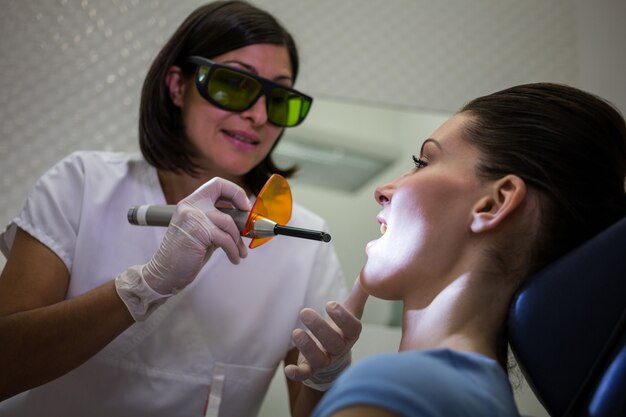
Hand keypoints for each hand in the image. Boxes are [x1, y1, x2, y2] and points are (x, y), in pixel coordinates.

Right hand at [142, 177, 250, 294]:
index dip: (235, 192)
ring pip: (228, 221)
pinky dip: (233, 251)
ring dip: (238, 240)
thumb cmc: (186, 255)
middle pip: (222, 191)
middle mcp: (190, 205)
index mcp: (190, 202)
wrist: (166, 273)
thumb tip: (243, 220)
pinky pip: (225, 239)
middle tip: (248, 226)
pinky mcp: (198, 231)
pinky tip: (234, 259)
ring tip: (240, 253)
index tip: (244, 207)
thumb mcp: (203, 232)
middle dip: (240, 207)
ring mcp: (192, 216)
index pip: (216, 184)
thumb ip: (218, 222)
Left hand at [284, 276, 368, 389]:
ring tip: (295, 333)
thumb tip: (367, 273)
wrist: (335, 358)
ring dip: (307, 346)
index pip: (352, 327)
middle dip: (319, 327)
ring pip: (319, 358)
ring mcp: (326, 360)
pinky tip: (288, 368)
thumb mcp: (351, 312)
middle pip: (333, 342)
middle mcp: (340, 349)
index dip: (342, 317)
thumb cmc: (342, 330)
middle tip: (304, 312)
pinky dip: (297, 373)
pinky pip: (305, 374)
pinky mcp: (311, 369)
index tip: (330, 304)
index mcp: (350, 334)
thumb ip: (358, 294)